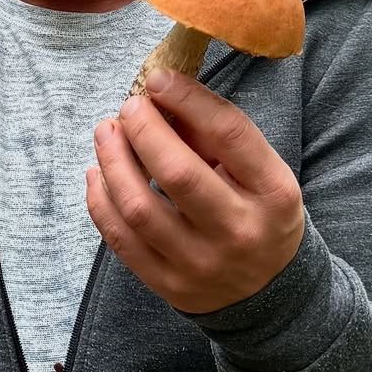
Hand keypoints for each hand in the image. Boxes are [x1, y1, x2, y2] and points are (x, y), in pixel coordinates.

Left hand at [85, 69, 303, 313]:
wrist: (269, 293)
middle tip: (128, 107)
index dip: (188, 99)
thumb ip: (216, 138)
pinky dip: (100, 201)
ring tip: (106, 133)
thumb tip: (160, 98)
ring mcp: (201, 264)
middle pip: (177, 172)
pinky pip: (120, 240)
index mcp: (273, 193)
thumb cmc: (259, 214)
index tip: (158, 78)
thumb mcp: (261, 173)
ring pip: (138, 208)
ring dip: (113, 161)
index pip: (229, 134)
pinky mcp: (169, 285)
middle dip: (142, 129)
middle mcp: (239, 231)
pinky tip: (98, 174)